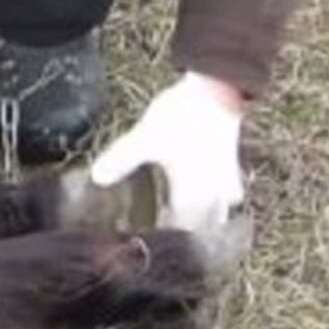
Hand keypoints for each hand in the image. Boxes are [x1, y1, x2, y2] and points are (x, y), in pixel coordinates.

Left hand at [90, 72, 244, 231]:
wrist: (217, 90)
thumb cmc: (181, 117)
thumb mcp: (144, 139)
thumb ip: (121, 160)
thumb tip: (96, 178)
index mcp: (193, 198)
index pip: (178, 233)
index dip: (162, 239)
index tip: (144, 239)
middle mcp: (214, 197)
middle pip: (201, 229)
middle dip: (184, 234)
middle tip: (162, 232)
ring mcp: (227, 183)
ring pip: (218, 215)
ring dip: (202, 220)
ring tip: (182, 217)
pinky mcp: (232, 167)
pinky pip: (226, 196)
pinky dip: (214, 201)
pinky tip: (201, 192)